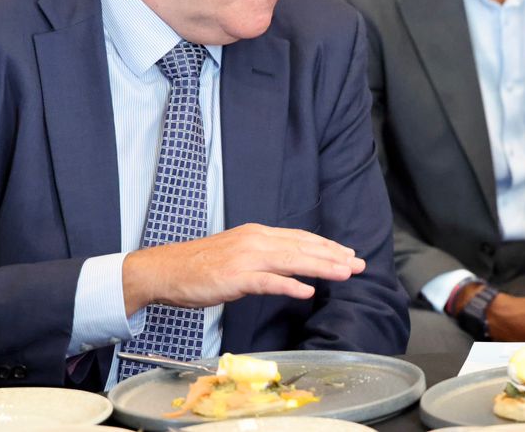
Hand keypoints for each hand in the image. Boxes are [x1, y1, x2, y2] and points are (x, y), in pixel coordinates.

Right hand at [122, 223, 364, 314]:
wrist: (165, 269)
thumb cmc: (200, 265)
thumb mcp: (238, 253)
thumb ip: (264, 256)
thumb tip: (290, 266)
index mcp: (258, 234)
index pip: (301, 238)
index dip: (327, 246)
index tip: (348, 253)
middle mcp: (256, 240)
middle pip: (303, 247)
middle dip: (334, 256)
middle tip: (359, 264)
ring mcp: (246, 258)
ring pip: (292, 260)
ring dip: (321, 267)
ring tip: (344, 273)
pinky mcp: (234, 277)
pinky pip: (268, 281)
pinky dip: (290, 285)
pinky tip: (307, 291)